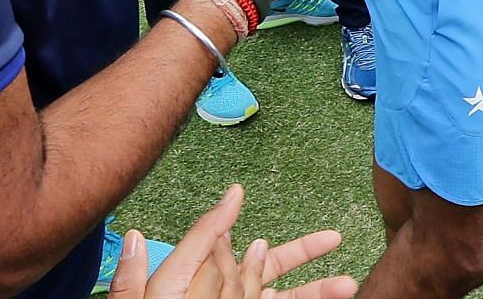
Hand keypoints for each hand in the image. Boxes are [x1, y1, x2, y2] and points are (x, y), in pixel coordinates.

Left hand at [106, 185, 355, 298]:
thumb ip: (138, 282)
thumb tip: (132, 236)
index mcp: (191, 288)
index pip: (215, 252)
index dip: (224, 222)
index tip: (237, 193)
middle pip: (262, 271)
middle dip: (300, 256)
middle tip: (336, 239)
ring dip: (314, 292)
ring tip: (350, 285)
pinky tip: (327, 298)